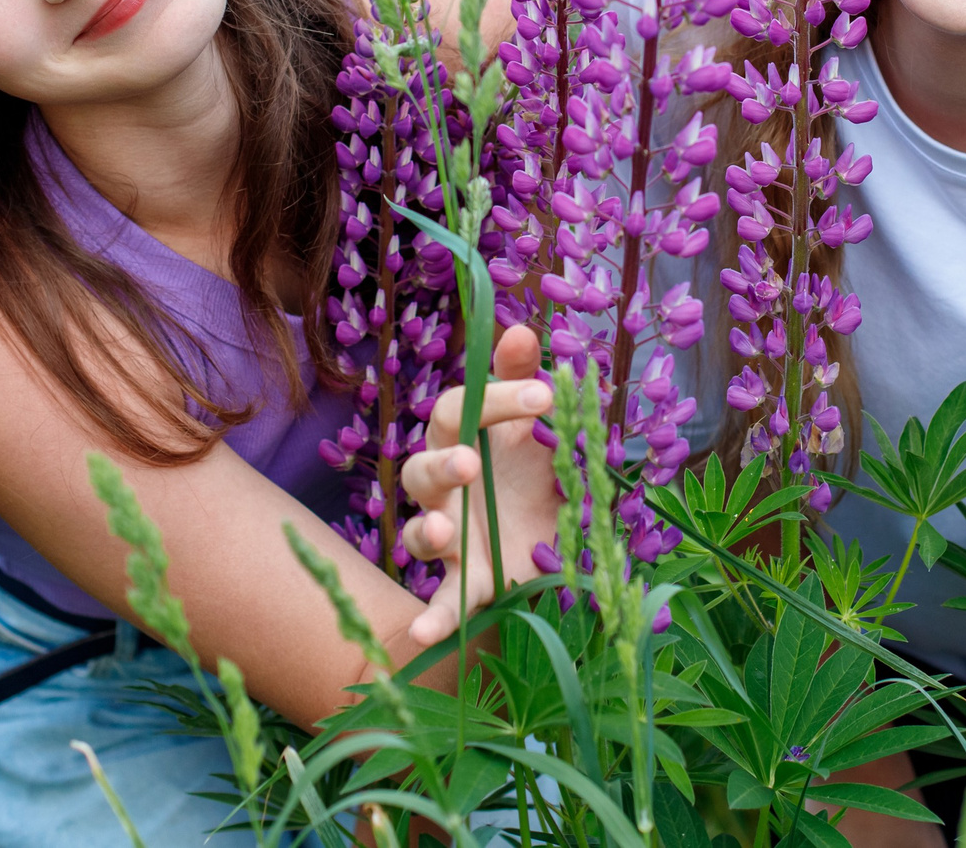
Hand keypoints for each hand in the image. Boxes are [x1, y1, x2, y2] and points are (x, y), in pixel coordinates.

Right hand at [397, 325, 558, 646]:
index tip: (545, 395)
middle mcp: (447, 490)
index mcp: (464, 441)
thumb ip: (522, 380)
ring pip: (418, 533)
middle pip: (421, 467)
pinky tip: (422, 638)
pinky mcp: (466, 585)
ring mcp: (451, 539)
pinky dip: (430, 620)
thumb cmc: (532, 476)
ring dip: (428, 530)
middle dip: (443, 463)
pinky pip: (440, 604)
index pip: (458, 409)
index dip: (496, 398)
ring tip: (448, 530)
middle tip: (472, 461)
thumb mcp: (535, 429)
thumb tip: (520, 327)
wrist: (547, 546)